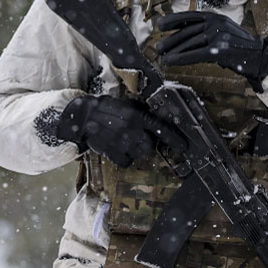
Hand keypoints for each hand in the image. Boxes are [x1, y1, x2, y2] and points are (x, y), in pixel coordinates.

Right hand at [56, 94, 185, 167]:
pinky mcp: (112, 153)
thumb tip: (159, 122)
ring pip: (139, 154)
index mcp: (138, 116)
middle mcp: (132, 130)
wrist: (83, 116)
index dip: (174, 139)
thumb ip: (143, 114)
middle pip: (150, 146)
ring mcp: (122, 143)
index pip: (161, 129)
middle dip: (146, 144)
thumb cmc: (107, 108)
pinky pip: (126, 162)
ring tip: (125, 141)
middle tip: (137, 137)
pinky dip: (124, 158)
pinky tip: (118, 148)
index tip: (183, 147)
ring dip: (135, 150)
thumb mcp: (128, 105)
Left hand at [155, 11, 267, 90]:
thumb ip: (207, 32)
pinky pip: (195, 54)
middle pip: (187, 32)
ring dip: (173, 51)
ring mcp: (218, 36)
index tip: (160, 25)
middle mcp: (216, 23)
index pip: (190, 16)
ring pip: (189, 43)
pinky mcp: (219, 50)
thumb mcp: (224, 32)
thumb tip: (185, 38)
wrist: (260, 56)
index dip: (173, 20)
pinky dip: (180, 58)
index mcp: (216, 17)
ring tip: (162, 57)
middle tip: (158, 47)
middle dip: (171, 40)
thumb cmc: (240, 47)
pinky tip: (171, 62)